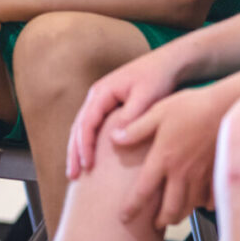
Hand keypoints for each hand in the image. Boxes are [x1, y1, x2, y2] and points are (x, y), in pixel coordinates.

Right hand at [67, 48, 186, 178]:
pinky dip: (88, 145)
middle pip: (78, 128)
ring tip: (75, 174)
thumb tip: (115, 138)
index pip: (86, 123)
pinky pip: (93, 129)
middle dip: (74, 152)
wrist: (167, 64)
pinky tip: (89, 160)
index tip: (88, 165)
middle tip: (72, 175)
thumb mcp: (146, 96)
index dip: (85, 145)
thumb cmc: (157, 78)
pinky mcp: (108, 108)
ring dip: (78, 150)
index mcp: (101, 92)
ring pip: (82, 129)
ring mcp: (100, 102)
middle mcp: (96, 97)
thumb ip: (131, 116)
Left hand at [115, 88, 222, 228]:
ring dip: (181, 215)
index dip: (132, 208)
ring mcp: (202, 175)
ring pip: (190, 206)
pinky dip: (204, 204)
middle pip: (170, 208)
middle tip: (155, 224)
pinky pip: (210, 198)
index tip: (124, 217)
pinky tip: (201, 203)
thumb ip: (135, 129)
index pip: (142, 191)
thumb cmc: (192, 107)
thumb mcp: (157, 112)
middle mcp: (182, 172)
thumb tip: (114, 138)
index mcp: (163, 159)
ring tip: (175, 217)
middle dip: (162, 220)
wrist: (227, 106)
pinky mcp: (218, 173)